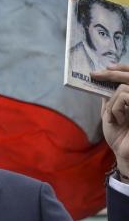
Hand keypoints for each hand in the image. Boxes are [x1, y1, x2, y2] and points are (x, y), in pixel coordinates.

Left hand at [91, 64, 128, 179]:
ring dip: (112, 103)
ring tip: (113, 117)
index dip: (123, 68)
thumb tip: (104, 79)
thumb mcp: (111, 112)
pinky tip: (117, 120)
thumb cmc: (119, 135)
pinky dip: (115, 107)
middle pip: (128, 77)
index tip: (107, 67)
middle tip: (94, 74)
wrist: (124, 153)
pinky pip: (124, 96)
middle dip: (110, 74)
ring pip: (123, 88)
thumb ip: (110, 97)